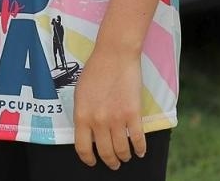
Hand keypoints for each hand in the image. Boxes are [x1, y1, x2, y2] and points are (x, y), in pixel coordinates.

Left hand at [73, 46, 145, 169]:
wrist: (115, 55)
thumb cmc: (96, 70)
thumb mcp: (80, 93)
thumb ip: (83, 114)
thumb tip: (88, 132)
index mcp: (82, 115)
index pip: (82, 148)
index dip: (88, 159)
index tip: (92, 162)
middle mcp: (98, 121)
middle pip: (104, 152)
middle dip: (110, 161)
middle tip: (113, 163)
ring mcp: (116, 119)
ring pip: (121, 149)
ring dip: (124, 156)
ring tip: (125, 157)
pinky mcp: (133, 114)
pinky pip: (137, 139)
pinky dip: (140, 149)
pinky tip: (140, 151)